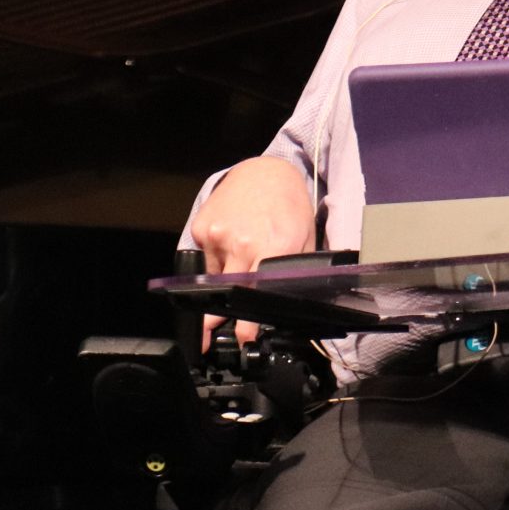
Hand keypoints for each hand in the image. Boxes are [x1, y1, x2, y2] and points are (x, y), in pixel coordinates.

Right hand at [189, 156, 315, 346]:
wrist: (265, 171)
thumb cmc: (289, 205)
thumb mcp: (305, 238)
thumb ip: (297, 271)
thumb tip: (291, 304)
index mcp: (274, 247)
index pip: (256, 295)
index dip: (247, 323)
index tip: (242, 339)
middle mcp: (244, 242)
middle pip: (227, 292)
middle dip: (217, 317)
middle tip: (209, 336)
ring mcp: (219, 234)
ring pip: (214, 276)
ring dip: (223, 281)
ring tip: (238, 263)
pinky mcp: (203, 228)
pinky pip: (206, 257)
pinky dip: (216, 259)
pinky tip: (231, 243)